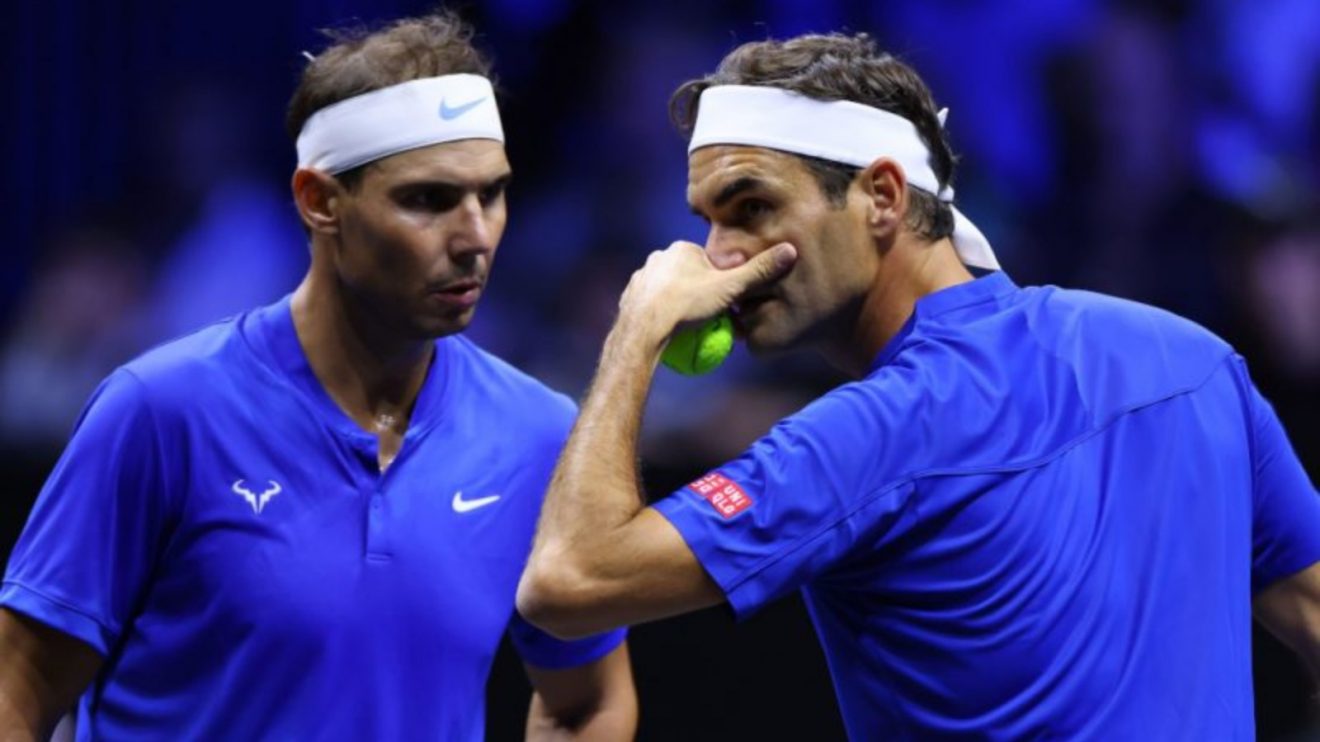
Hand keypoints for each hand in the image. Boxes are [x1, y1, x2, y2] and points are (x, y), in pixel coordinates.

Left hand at [617, 240, 796, 336]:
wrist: (642, 330)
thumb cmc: (688, 306)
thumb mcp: (730, 288)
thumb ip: (759, 271)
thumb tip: (790, 250)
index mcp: (682, 249)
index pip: (711, 264)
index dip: (723, 285)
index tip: (729, 306)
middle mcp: (659, 258)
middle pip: (691, 278)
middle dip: (704, 297)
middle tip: (714, 322)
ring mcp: (641, 278)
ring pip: (671, 292)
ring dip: (683, 308)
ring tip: (693, 331)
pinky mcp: (629, 298)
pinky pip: (653, 307)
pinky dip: (663, 318)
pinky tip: (671, 336)